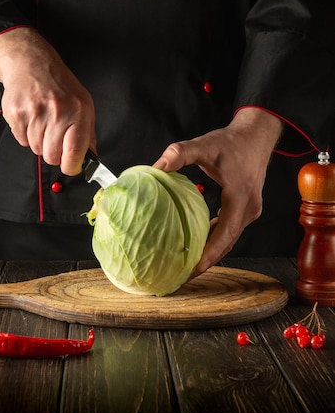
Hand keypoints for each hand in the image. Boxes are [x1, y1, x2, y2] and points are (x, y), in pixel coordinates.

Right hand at [0, 27, 95, 174]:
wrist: (32, 64)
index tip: (71, 166)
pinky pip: (22, 140)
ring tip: (42, 121)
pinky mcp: (16, 113)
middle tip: (54, 138)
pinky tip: (31, 118)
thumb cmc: (60, 86)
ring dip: (40, 142)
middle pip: (52, 156)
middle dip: (54, 153)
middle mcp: (57, 112)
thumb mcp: (83, 104)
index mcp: (78, 112)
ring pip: (36, 149)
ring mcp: (35, 113)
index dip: (72, 166)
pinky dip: (26, 135)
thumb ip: (88, 134)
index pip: (74, 152)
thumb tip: (91, 159)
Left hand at [153, 108, 282, 274]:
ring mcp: (250, 210)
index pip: (226, 233)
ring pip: (230, 238)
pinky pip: (230, 229)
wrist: (256, 136)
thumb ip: (180, 154)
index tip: (194, 269)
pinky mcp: (246, 208)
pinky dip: (216, 239)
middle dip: (207, 261)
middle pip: (228, 242)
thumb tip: (156, 167)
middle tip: (183, 276)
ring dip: (211, 252)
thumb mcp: (205, 145)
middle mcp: (249, 208)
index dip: (211, 253)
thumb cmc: (232, 142)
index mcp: (240, 196)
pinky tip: (199, 243)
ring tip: (188, 266)